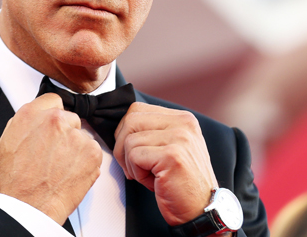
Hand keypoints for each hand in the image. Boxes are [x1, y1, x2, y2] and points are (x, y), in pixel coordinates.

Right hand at [0, 93, 102, 224]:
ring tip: (61, 166)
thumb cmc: (15, 180)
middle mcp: (55, 120)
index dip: (52, 114)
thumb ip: (22, 125)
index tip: (53, 124)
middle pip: (69, 117)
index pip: (52, 100)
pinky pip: (93, 151)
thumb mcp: (4, 142)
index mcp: (31, 114)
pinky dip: (85, 161)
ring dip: (75, 147)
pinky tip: (70, 172)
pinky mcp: (91, 152)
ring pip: (81, 135)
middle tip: (55, 151)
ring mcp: (75, 135)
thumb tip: (31, 121)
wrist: (30, 205)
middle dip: (64, 132)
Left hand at [113, 102, 217, 225]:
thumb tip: (120, 126)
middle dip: (122, 147)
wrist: (201, 211)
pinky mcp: (172, 155)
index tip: (132, 151)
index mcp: (182, 118)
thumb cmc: (180, 182)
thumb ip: (151, 131)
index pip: (136, 109)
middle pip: (130, 120)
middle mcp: (183, 123)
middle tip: (135, 166)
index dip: (125, 132)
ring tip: (150, 175)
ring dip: (131, 163)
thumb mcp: (169, 147)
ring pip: (129, 140)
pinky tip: (154, 181)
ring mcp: (179, 138)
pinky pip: (133, 155)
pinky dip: (137, 173)